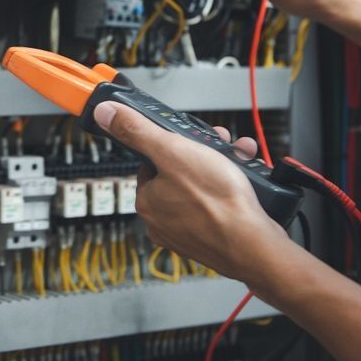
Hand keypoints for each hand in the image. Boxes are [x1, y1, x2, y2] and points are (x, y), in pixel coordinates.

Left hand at [94, 101, 289, 284]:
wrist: (254, 245)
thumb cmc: (216, 203)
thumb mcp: (172, 151)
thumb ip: (138, 130)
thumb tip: (106, 114)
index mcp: (147, 200)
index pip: (151, 162)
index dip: (173, 145)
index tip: (191, 139)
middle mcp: (163, 221)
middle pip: (179, 173)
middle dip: (203, 154)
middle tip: (220, 146)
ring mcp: (189, 232)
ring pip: (203, 188)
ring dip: (222, 167)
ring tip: (237, 158)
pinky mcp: (213, 239)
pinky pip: (219, 205)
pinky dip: (232, 188)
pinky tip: (247, 180)